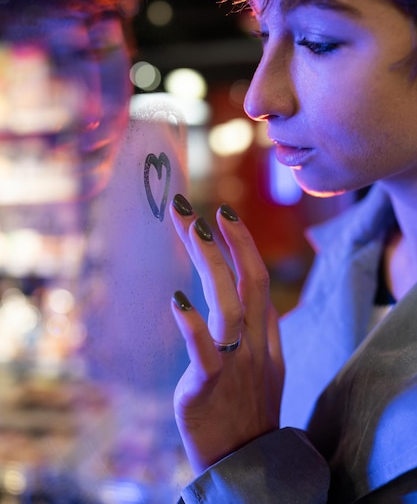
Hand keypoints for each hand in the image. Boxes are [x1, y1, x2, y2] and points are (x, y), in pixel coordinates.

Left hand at [170, 194, 284, 474]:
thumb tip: (241, 295)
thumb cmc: (247, 410)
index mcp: (267, 337)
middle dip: (227, 240)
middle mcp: (256, 345)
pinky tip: (177, 299)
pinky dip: (193, 324)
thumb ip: (256, 329)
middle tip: (200, 208)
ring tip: (191, 229)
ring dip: (211, 263)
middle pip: (247, 282)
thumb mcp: (263, 366)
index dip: (242, 245)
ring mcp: (236, 366)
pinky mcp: (209, 388)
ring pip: (228, 306)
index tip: (224, 214)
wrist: (246, 464)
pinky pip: (205, 353)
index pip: (257, 280)